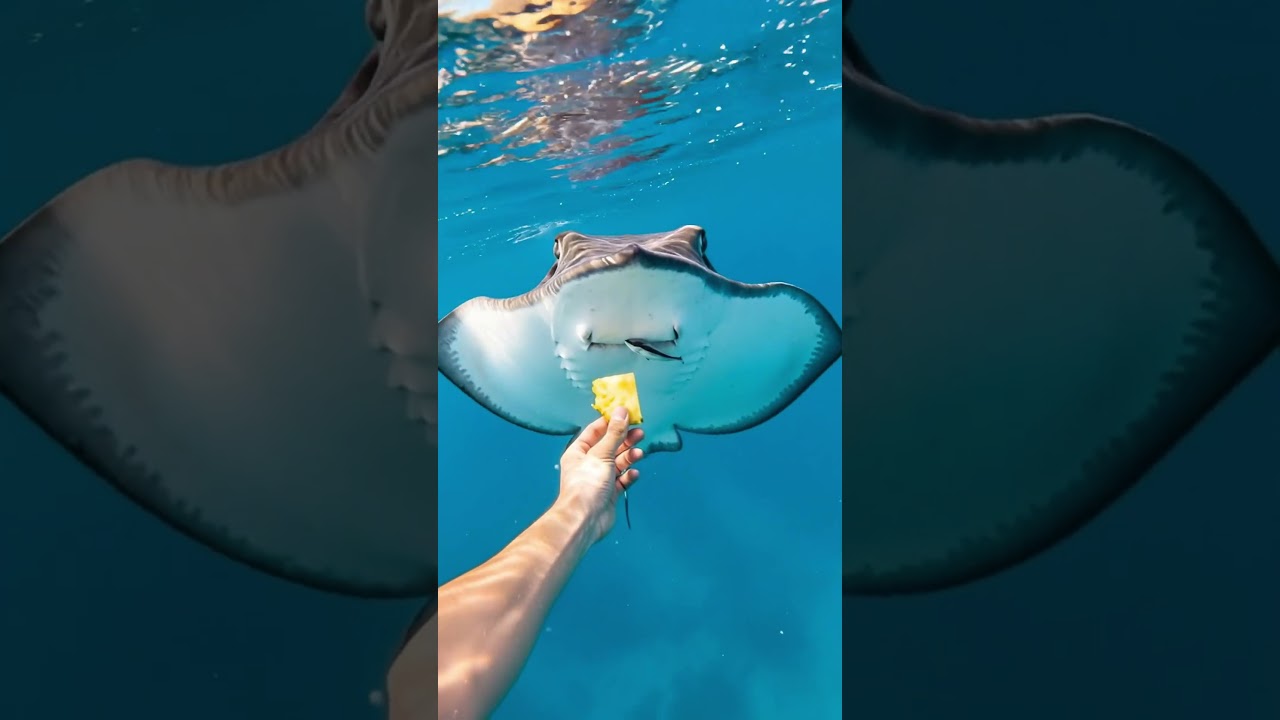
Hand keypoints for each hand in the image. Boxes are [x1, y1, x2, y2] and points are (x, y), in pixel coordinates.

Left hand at [558, 406, 645, 542]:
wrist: (585, 519)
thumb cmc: (588, 483)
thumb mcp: (602, 454)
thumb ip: (614, 433)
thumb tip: (622, 410)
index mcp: (579, 451)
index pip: (596, 431)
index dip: (611, 422)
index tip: (628, 415)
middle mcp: (588, 463)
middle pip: (610, 446)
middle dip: (625, 439)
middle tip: (640, 433)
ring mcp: (600, 478)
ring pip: (618, 462)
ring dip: (629, 456)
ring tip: (640, 453)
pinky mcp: (610, 493)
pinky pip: (622, 479)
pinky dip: (629, 475)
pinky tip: (633, 474)